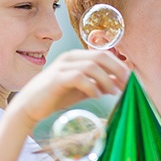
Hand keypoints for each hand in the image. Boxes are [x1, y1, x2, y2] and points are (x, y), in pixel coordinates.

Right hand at [9, 50, 129, 128]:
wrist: (30, 106)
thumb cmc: (57, 96)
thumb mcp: (82, 89)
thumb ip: (99, 84)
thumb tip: (120, 83)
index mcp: (77, 57)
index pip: (104, 54)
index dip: (120, 66)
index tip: (131, 80)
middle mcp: (70, 57)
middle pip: (101, 56)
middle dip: (117, 70)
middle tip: (127, 85)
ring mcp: (62, 66)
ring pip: (91, 66)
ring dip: (106, 80)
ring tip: (112, 92)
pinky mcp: (56, 78)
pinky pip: (78, 77)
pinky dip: (91, 86)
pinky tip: (96, 95)